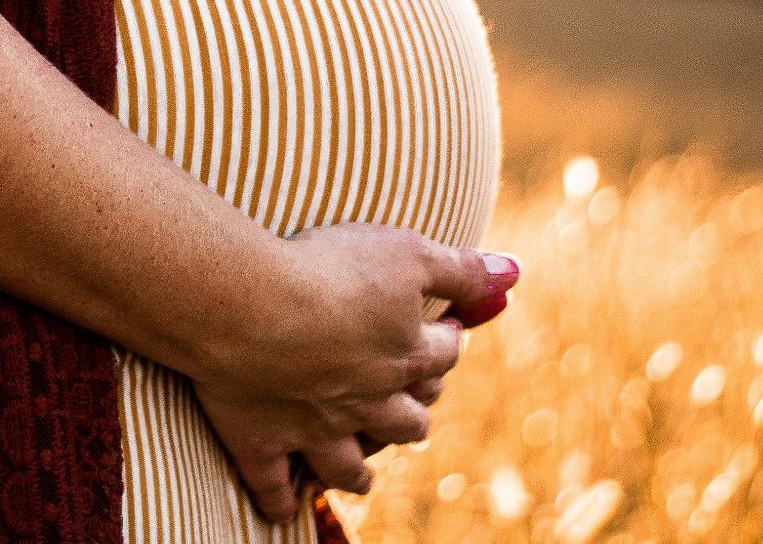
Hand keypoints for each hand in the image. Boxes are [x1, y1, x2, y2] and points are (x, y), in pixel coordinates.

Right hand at [187, 224, 519, 522]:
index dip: (448, 342)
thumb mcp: (407, 253)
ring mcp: (313, 427)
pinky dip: (278, 498)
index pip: (442, 355)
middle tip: (411, 404)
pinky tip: (282, 508)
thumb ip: (460, 269)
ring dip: (358, 469)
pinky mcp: (260, 438)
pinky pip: (272, 482)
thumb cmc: (330, 270)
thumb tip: (513, 273)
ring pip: (348, 463)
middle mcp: (367, 402)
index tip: (446, 330)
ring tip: (363, 473)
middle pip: (405, 421)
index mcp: (405, 356)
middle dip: (413, 415)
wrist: (249, 306)